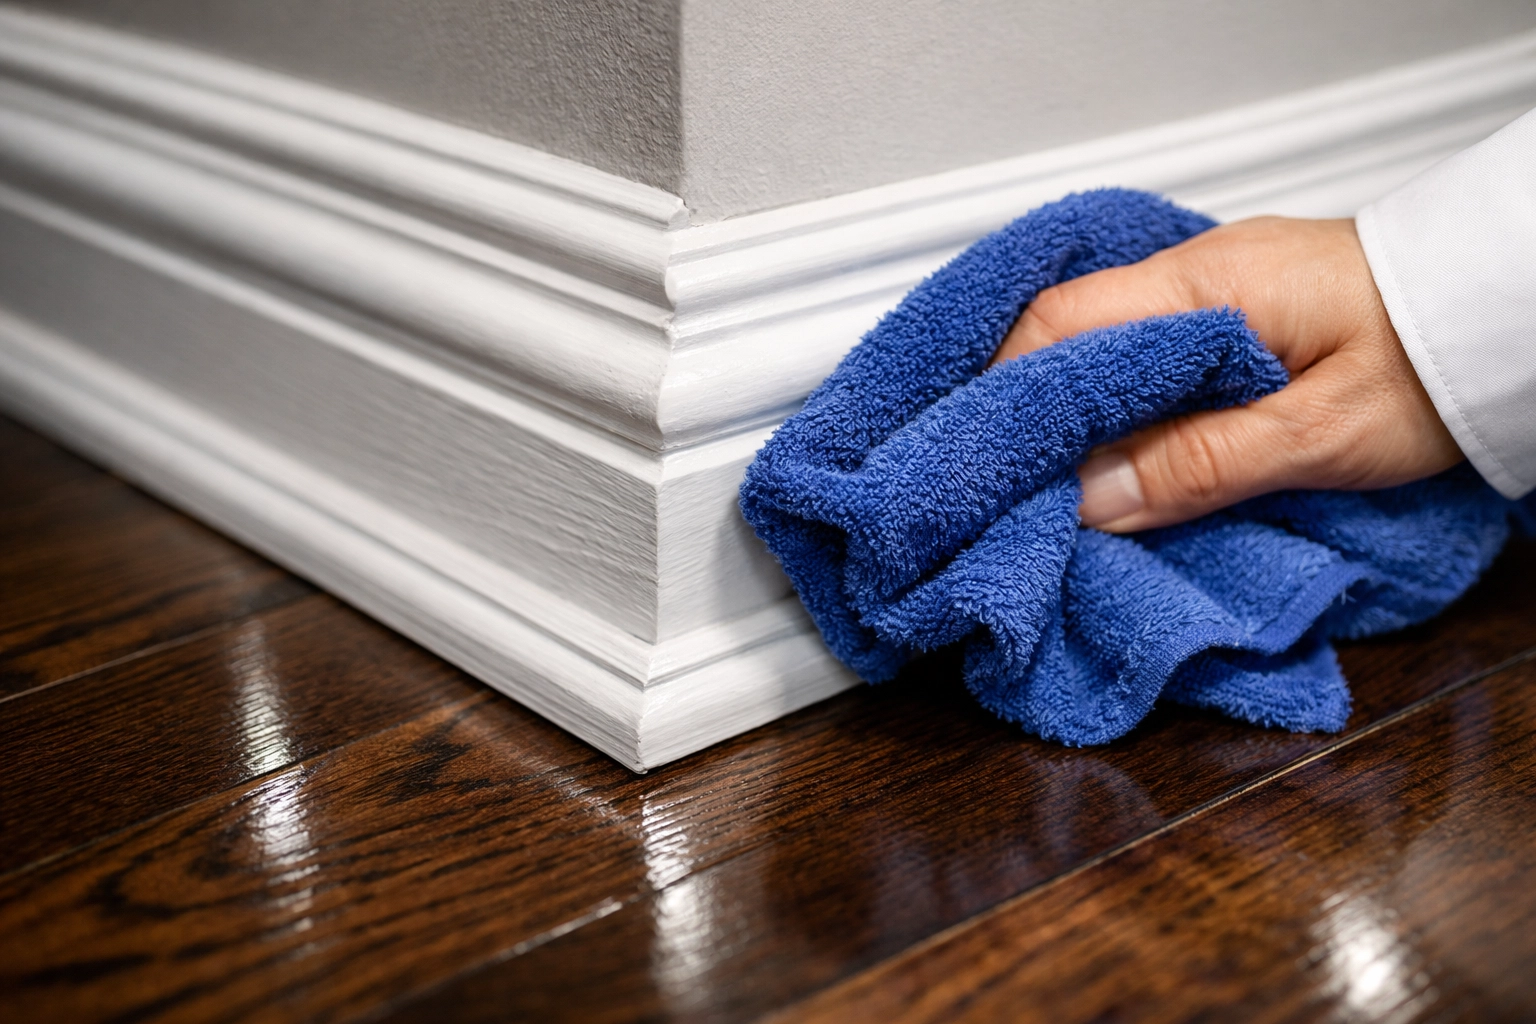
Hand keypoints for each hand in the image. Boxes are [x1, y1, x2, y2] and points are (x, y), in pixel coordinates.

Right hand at [992, 216, 1462, 531]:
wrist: (1504, 314)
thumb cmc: (1434, 359)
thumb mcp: (1321, 432)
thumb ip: (1203, 462)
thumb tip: (1092, 500)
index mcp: (1203, 285)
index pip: (1059, 325)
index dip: (1004, 393)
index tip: (982, 463)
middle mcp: (1193, 275)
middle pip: (1061, 333)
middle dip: (1020, 407)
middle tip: (997, 484)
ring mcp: (1208, 293)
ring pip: (1097, 348)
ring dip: (1064, 412)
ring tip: (1040, 483)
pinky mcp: (1229, 319)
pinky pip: (1140, 358)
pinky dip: (1109, 406)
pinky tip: (1103, 452)